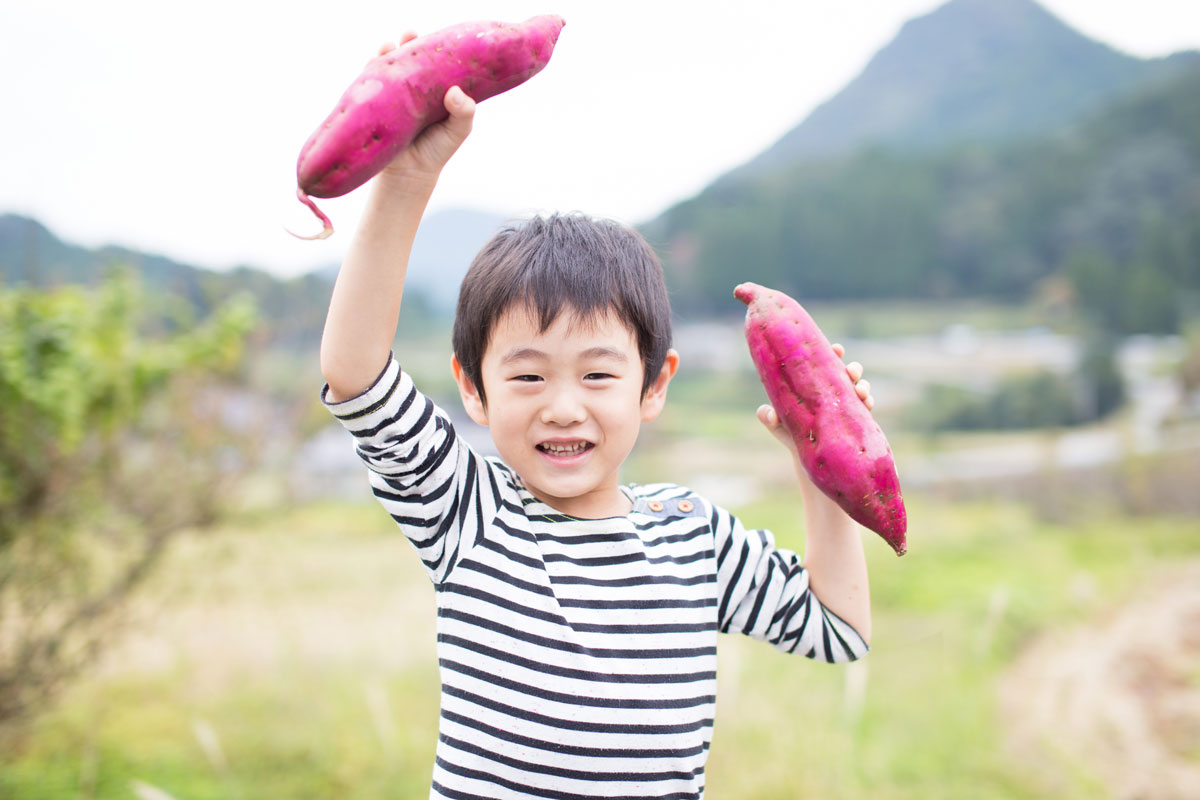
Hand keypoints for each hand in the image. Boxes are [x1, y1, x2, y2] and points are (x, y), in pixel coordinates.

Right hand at [371, 33, 476, 186]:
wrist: (411, 174)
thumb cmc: (438, 149)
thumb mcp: (458, 130)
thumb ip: (464, 112)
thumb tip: (454, 92)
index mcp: (432, 88)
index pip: (430, 62)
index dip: (430, 47)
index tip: (432, 38)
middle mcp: (411, 88)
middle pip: (406, 59)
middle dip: (406, 44)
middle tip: (409, 35)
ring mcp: (392, 95)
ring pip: (386, 68)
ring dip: (384, 54)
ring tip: (387, 48)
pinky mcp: (374, 105)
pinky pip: (368, 84)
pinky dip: (368, 72)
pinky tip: (371, 65)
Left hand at [756, 342, 874, 454]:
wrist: (807, 458)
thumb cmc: (791, 435)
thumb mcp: (778, 426)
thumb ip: (770, 418)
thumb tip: (766, 412)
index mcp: (816, 385)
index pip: (826, 365)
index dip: (833, 354)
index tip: (837, 349)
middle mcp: (834, 392)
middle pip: (848, 373)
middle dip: (853, 369)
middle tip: (851, 371)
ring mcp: (847, 405)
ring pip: (861, 388)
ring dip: (864, 386)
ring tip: (861, 391)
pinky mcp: (856, 419)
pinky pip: (866, 408)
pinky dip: (868, 403)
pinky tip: (866, 404)